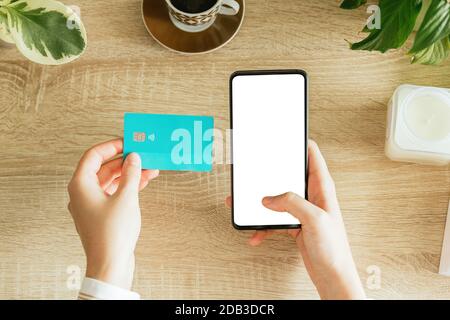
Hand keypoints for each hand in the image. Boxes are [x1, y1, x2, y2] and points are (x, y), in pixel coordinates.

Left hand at [67, 139, 158, 289]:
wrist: (110, 264)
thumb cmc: (113, 233)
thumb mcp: (126, 197)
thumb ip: (131, 174)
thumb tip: (134, 158)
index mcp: (80, 185)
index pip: (93, 156)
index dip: (111, 146)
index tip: (128, 142)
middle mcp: (82, 193)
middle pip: (103, 168)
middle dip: (125, 161)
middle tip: (142, 154)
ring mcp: (91, 205)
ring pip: (110, 181)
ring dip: (129, 174)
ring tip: (150, 168)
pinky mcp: (101, 214)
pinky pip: (113, 193)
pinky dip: (127, 187)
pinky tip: (143, 182)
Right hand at [226, 140, 365, 299]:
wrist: (332, 274)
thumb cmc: (334, 248)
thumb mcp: (314, 219)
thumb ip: (291, 203)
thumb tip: (269, 197)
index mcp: (321, 187)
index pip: (312, 154)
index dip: (298, 142)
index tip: (283, 135)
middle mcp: (311, 195)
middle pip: (288, 174)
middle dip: (271, 172)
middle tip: (257, 168)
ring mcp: (302, 209)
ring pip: (277, 197)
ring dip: (262, 201)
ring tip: (246, 203)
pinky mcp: (294, 223)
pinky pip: (274, 218)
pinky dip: (264, 225)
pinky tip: (257, 234)